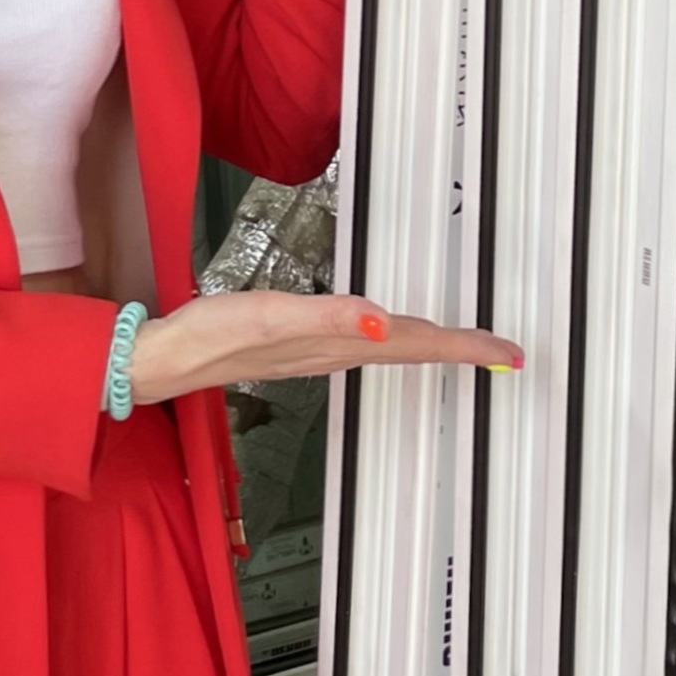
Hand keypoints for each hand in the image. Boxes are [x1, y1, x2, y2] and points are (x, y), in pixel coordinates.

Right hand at [127, 287, 518, 403]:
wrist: (166, 359)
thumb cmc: (212, 336)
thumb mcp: (271, 317)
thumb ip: (329, 316)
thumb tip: (385, 322)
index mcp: (342, 343)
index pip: (419, 344)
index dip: (467, 347)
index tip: (510, 354)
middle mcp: (340, 351)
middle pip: (415, 349)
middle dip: (462, 349)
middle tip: (505, 352)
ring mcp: (323, 352)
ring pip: (395, 349)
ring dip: (434, 347)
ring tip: (467, 345)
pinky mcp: (304, 345)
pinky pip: (367, 344)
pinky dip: (396, 339)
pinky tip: (392, 334)